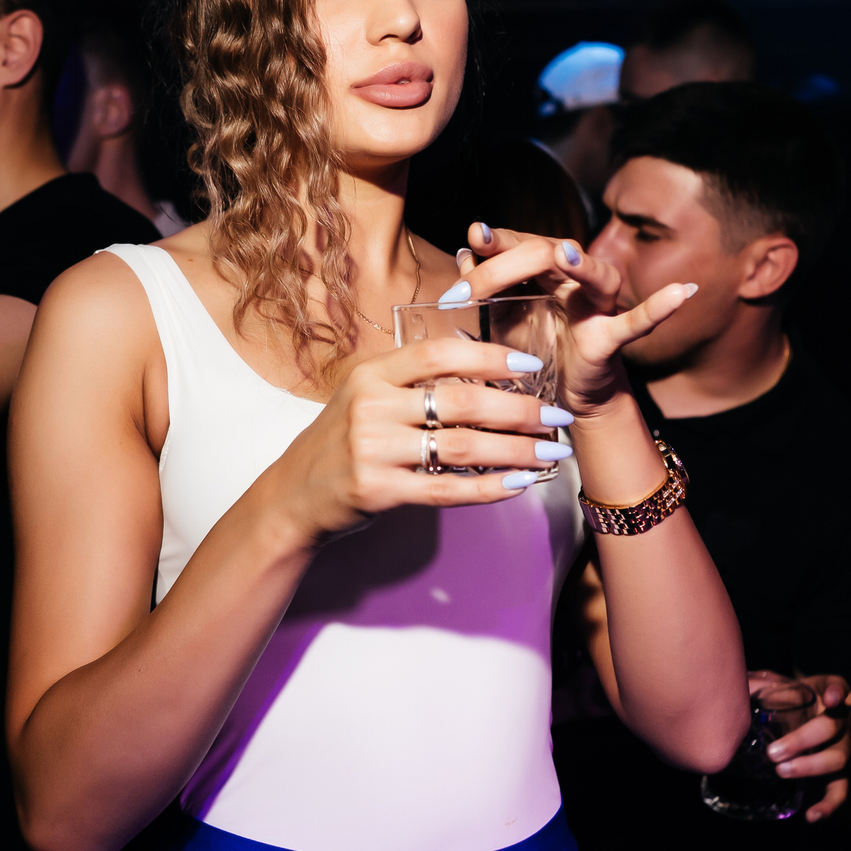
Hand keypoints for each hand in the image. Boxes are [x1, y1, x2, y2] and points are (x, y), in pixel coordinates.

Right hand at [271, 336, 575, 541]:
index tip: (531, 367)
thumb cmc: (341, 443)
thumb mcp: (364, 397)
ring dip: (515, 451)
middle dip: (519, 410)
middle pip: (460, 401)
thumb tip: (485, 372)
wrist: (292, 497)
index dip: (490, 357)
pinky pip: (445, 489)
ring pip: (461, 446)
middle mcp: (370, 405)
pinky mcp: (377, 490)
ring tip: (550, 454)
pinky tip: (518, 484)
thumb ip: (411, 382)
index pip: (439, 353)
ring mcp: (371, 449)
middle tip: (558, 417)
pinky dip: (487, 487)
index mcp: (371, 372)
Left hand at [447, 223, 696, 417]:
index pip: (519, 245)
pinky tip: (683, 292)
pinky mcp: (611, 337)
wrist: (562, 394)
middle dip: (505, 267)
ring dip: (583, 264)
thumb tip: (463, 255)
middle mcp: (574, 278)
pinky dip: (660, 307)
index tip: (471, 237)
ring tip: (567, 254)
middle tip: (469, 289)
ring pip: (597, 275)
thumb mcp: (502, 317)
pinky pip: (638, 321)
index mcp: (544, 270)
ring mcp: (597, 305)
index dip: (494, 244)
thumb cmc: (534, 347)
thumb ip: (486, 287)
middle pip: (546, 254)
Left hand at [757, 670, 850, 823]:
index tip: (829, 698)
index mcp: (822, 693)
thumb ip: (757, 686)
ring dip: (810, 767)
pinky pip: (840, 791)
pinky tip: (811, 815)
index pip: (837, 685)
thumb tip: (737, 688)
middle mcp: (838, 720)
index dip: (837, 690)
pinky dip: (829, 805)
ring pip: (838, 758)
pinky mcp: (838, 774)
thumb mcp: (769, 688)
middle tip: (774, 752)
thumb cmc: (779, 701)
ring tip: (781, 771)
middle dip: (803, 740)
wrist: (793, 722)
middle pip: (832, 727)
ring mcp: (841, 748)